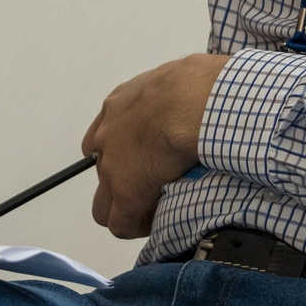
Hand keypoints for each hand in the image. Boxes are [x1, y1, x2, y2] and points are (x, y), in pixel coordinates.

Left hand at [82, 52, 226, 239]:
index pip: (109, 133)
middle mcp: (108, 133)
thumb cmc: (197, 84)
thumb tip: (203, 91)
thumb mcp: (183, 78)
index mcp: (121, 102)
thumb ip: (179, 91)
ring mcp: (112, 166)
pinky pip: (121, 224)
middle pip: (101, 168)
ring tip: (155, 208)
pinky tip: (157, 223)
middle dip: (122, 180)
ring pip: (104, 204)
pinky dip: (137, 226)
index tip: (151, 158)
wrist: (189, 101)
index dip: (128, 152)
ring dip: (126, 208)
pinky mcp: (125, 193)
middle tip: (152, 184)